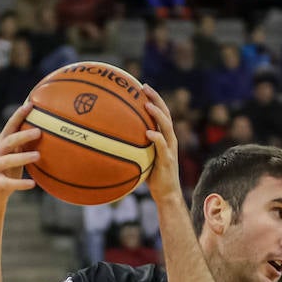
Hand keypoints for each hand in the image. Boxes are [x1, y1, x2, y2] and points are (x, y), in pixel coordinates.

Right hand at [0, 103, 39, 210]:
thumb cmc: (6, 176)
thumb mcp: (15, 159)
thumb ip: (23, 146)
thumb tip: (46, 133)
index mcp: (0, 145)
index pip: (10, 127)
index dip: (19, 115)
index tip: (31, 104)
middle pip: (9, 141)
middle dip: (23, 135)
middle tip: (39, 131)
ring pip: (7, 160)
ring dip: (23, 157)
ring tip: (38, 155)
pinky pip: (8, 183)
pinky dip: (20, 183)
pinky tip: (32, 184)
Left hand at [141, 84, 180, 202]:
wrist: (166, 195)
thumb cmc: (152, 178)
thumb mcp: (141, 159)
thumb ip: (133, 148)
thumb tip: (111, 142)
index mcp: (165, 137)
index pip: (161, 113)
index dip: (154, 99)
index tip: (142, 87)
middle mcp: (170, 139)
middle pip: (166, 113)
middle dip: (156, 98)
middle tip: (144, 87)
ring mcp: (170, 149)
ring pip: (167, 126)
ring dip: (157, 114)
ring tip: (146, 105)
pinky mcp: (168, 160)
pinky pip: (163, 146)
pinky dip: (157, 138)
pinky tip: (149, 132)